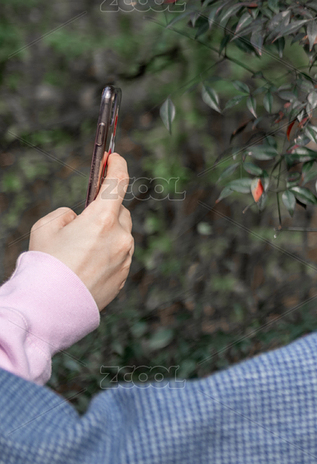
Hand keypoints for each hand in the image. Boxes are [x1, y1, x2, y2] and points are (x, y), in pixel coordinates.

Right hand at [28, 153, 133, 310]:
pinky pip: (120, 256)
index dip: (117, 166)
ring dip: (108, 234)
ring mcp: (126, 258)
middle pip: (120, 212)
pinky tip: (87, 265)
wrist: (50, 306)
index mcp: (102, 220)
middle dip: (106, 210)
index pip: (118, 183)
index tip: (114, 157)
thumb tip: (80, 219)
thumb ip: (67, 215)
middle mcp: (121, 237)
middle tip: (87, 217)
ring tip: (81, 248)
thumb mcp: (46, 228)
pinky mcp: (124, 276)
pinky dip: (108, 254)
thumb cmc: (44, 264)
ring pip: (122, 235)